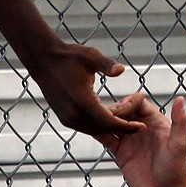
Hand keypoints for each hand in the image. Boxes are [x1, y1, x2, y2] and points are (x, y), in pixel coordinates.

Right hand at [26, 43, 144, 137]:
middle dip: (123, 125)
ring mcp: (68, 118)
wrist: (43, 60)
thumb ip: (106, 64)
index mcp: (82, 100)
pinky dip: (100, 125)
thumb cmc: (69, 56)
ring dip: (112, 126)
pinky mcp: (65, 119)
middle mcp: (74, 114)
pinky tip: (111, 116)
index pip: (109, 121)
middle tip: (138, 118)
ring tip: (127, 116)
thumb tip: (122, 70)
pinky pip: (87, 128)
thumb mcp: (90, 56)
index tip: (142, 125)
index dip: (127, 125)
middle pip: (105, 128)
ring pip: (96, 130)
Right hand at [102, 93, 185, 186]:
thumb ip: (179, 121)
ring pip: (114, 123)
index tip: (122, 108)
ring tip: (94, 117)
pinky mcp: (121, 152)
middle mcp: (142, 128)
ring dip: (105, 119)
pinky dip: (98, 132)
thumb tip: (180, 98)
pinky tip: (89, 127)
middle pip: (124, 111)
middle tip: (106, 114)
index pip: (139, 104)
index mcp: (156, 123)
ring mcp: (130, 140)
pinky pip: (107, 138)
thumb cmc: (176, 169)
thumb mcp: (179, 144)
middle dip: (115, 110)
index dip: (129, 103)